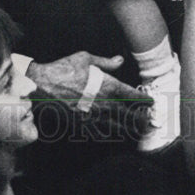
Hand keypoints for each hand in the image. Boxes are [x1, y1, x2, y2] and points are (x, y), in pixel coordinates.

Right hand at [27, 51, 149, 129]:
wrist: (43, 85)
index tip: (151, 102)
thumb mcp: (86, 58)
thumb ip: (106, 62)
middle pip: (129, 115)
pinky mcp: (82, 124)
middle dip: (141, 119)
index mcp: (107, 85)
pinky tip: (114, 136)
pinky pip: (99, 133)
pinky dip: (109, 135)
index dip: (143, 99)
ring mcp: (93, 116)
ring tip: (138, 132)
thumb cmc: (65, 68)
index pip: (131, 95)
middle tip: (150, 122)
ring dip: (129, 130)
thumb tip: (120, 60)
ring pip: (117, 127)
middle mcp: (103, 103)